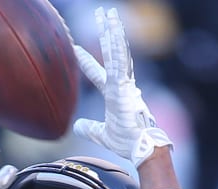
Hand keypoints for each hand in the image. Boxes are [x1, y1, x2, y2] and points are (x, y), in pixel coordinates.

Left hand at [73, 7, 172, 166]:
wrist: (141, 147)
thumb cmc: (128, 142)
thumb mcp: (102, 134)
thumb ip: (89, 128)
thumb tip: (75, 126)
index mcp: (115, 93)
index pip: (99, 72)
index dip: (87, 61)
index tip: (76, 49)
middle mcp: (121, 84)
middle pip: (111, 52)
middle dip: (106, 32)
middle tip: (100, 13)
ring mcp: (124, 83)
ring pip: (117, 51)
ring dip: (113, 31)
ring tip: (108, 12)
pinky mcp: (125, 87)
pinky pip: (120, 62)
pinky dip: (117, 46)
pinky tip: (114, 30)